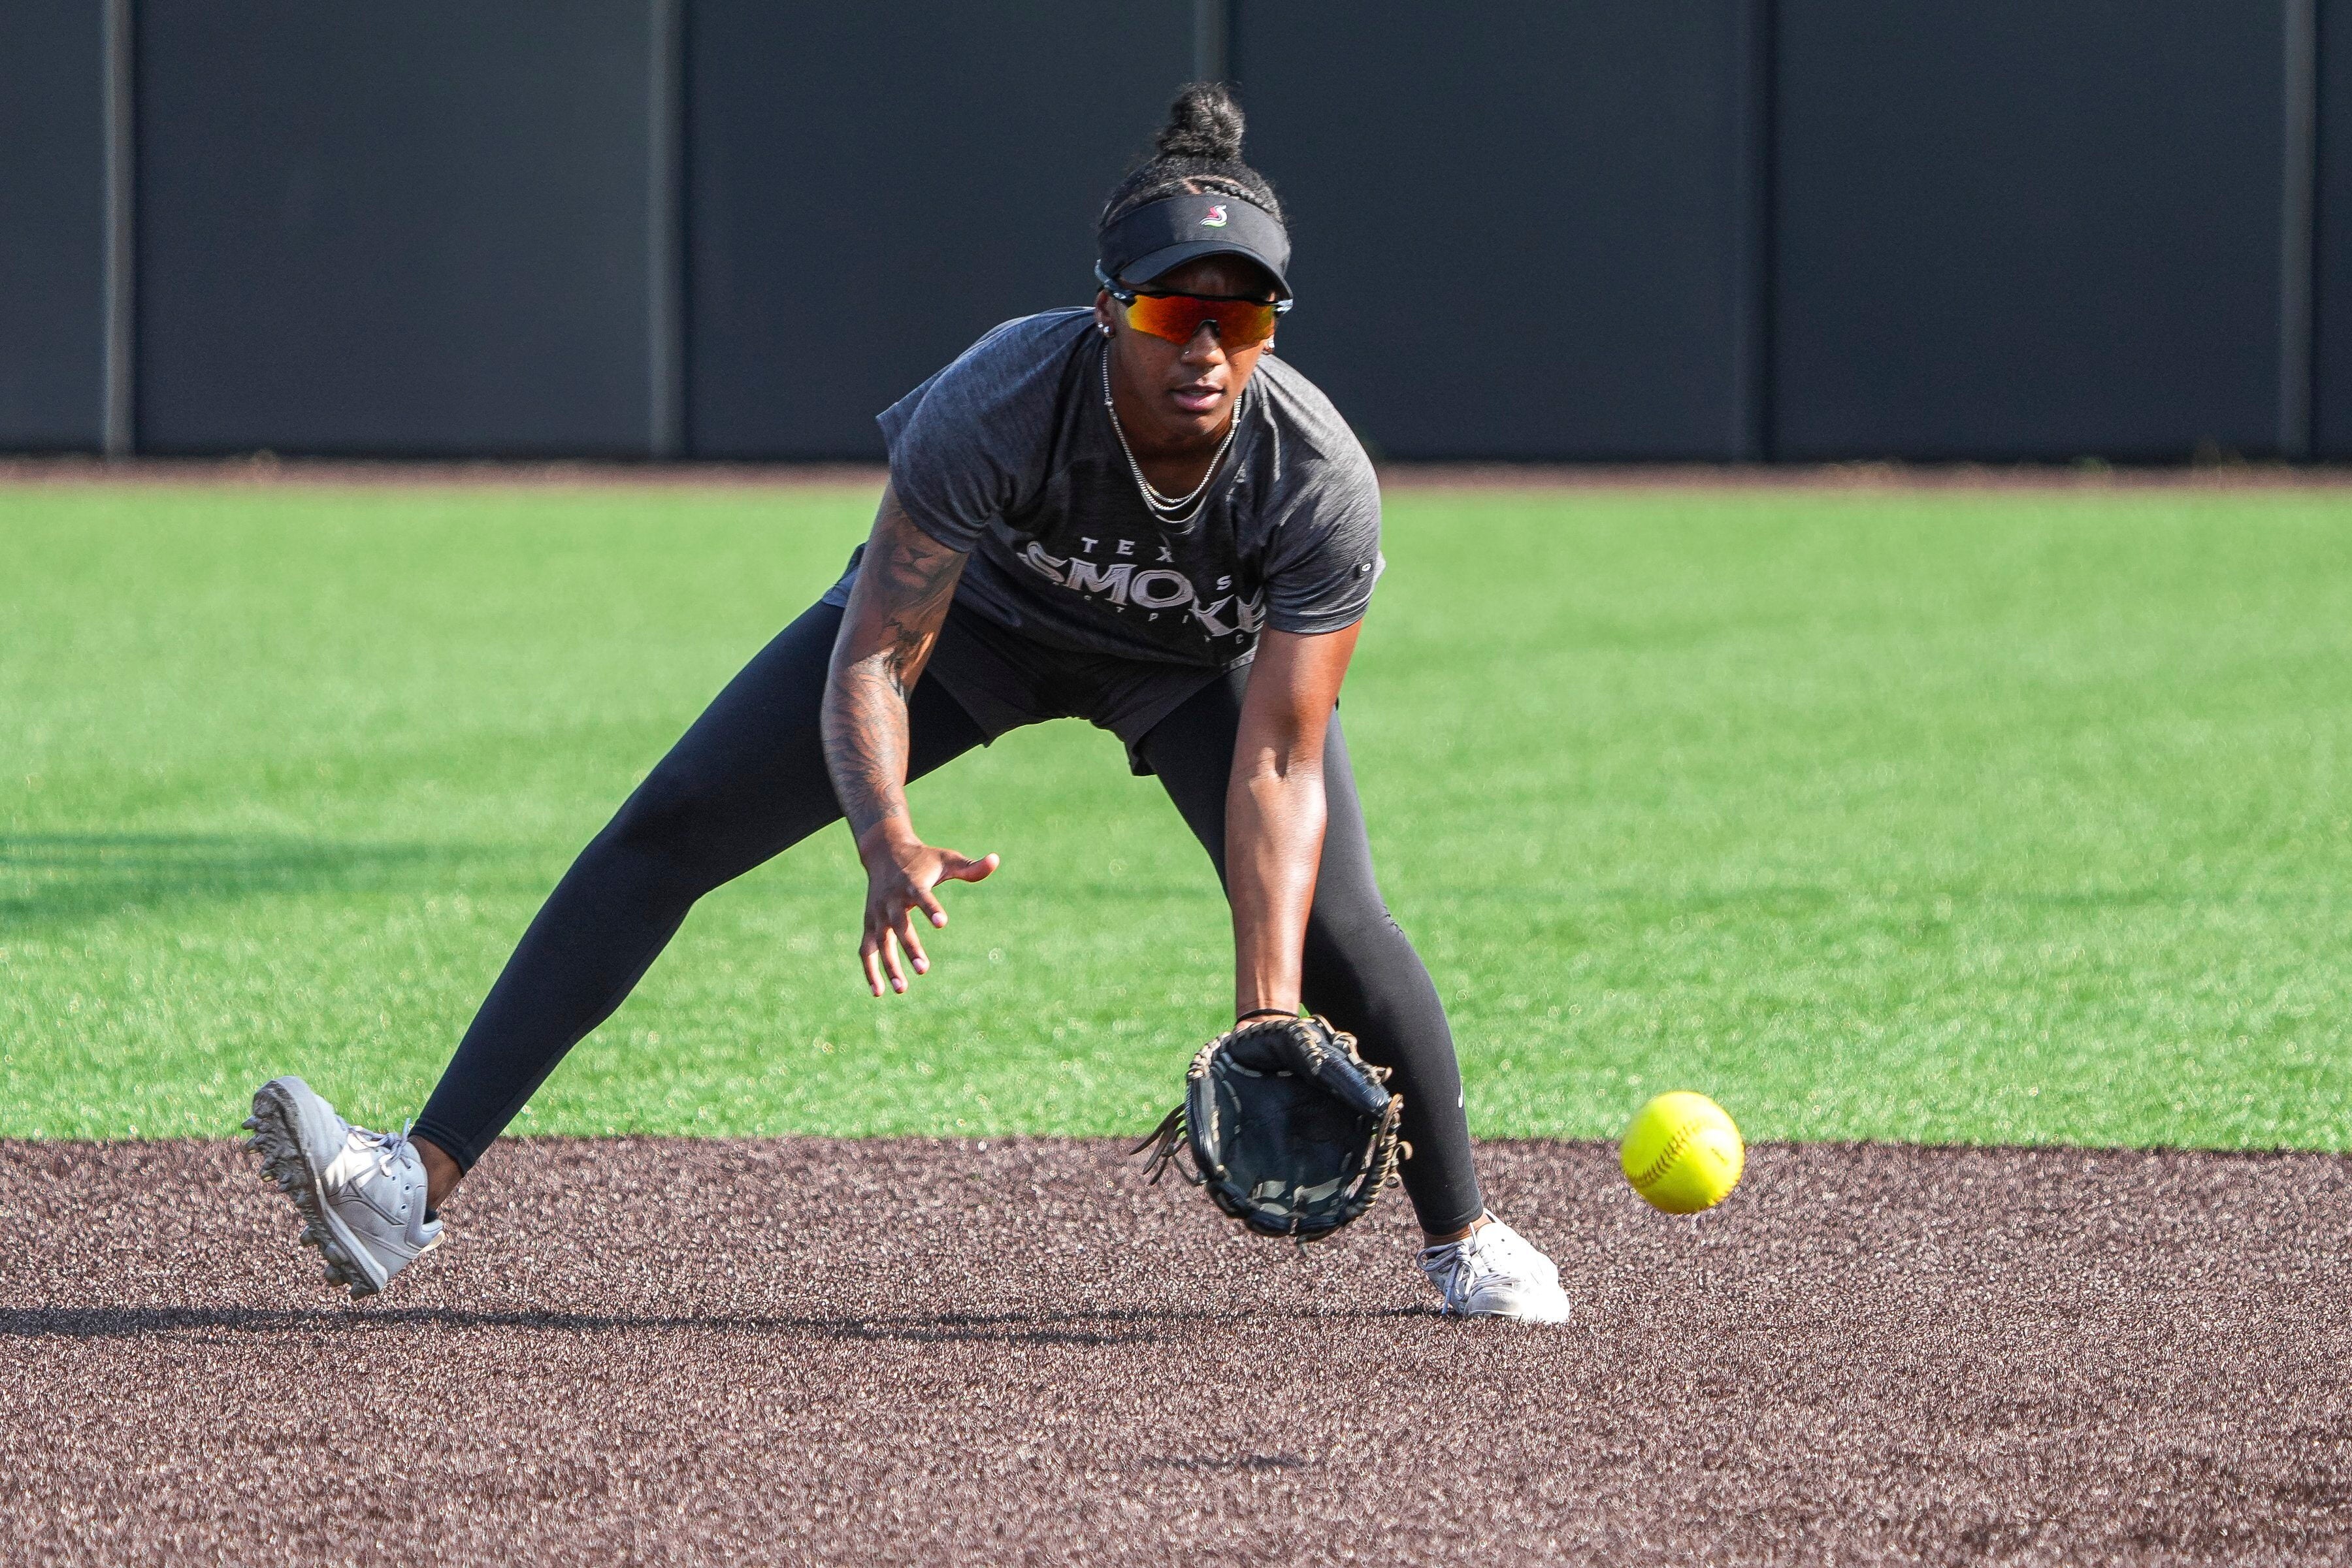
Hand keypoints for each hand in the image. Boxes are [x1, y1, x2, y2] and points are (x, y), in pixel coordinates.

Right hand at [853, 820, 997, 995]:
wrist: (884, 852)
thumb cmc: (923, 859)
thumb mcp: (947, 859)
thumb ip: (970, 868)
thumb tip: (996, 860)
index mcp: (912, 884)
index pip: (922, 897)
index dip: (931, 909)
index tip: (942, 922)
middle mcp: (891, 900)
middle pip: (899, 925)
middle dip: (910, 947)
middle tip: (924, 969)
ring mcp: (877, 914)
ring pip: (880, 942)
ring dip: (889, 966)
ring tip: (903, 989)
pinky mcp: (869, 924)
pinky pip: (866, 950)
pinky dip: (870, 970)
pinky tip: (879, 992)